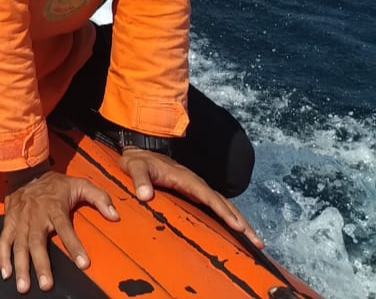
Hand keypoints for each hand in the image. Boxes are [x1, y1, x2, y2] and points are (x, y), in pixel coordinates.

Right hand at [0, 169, 118, 292]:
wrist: (25, 171)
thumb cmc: (54, 183)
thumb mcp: (80, 184)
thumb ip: (99, 198)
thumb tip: (115, 216)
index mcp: (54, 207)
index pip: (65, 228)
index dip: (74, 246)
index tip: (83, 264)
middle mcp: (35, 216)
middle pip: (36, 242)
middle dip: (40, 264)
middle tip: (45, 285)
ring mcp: (20, 220)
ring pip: (19, 245)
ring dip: (20, 266)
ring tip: (24, 286)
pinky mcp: (9, 222)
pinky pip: (4, 241)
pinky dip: (3, 257)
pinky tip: (6, 273)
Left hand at [119, 146, 262, 247]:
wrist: (140, 152)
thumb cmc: (139, 161)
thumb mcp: (135, 167)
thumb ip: (140, 180)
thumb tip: (145, 195)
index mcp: (186, 179)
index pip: (209, 197)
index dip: (223, 212)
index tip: (237, 226)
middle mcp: (196, 184)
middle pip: (224, 203)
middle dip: (241, 222)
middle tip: (257, 241)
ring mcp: (198, 189)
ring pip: (224, 205)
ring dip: (240, 222)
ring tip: (255, 241)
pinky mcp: (196, 194)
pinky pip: (217, 207)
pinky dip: (230, 218)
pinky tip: (237, 231)